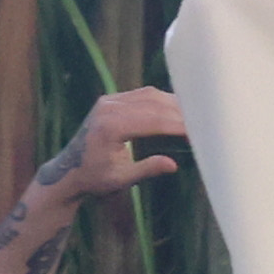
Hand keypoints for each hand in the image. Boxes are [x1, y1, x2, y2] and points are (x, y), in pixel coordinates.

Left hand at [31, 87, 186, 209]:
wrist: (68, 169)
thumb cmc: (94, 178)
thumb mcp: (120, 179)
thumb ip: (146, 169)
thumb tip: (173, 164)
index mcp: (111, 127)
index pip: (154, 120)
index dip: (179, 124)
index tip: (199, 131)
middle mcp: (109, 108)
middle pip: (154, 104)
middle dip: (180, 112)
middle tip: (205, 121)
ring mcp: (109, 101)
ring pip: (149, 95)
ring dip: (173, 103)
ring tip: (196, 114)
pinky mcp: (111, 100)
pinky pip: (141, 94)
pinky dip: (160, 100)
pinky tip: (176, 108)